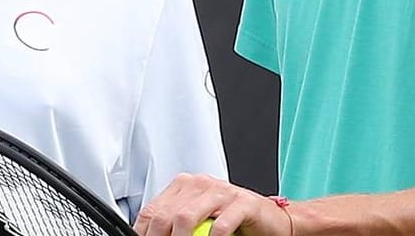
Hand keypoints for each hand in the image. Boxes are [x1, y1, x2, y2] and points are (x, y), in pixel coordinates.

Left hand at [135, 174, 292, 235]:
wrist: (270, 220)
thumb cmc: (233, 221)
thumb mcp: (198, 219)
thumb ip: (176, 224)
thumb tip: (151, 235)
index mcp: (185, 185)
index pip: (153, 209)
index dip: (144, 231)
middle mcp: (201, 184)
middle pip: (167, 214)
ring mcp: (222, 191)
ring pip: (187, 216)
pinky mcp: (242, 203)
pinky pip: (220, 225)